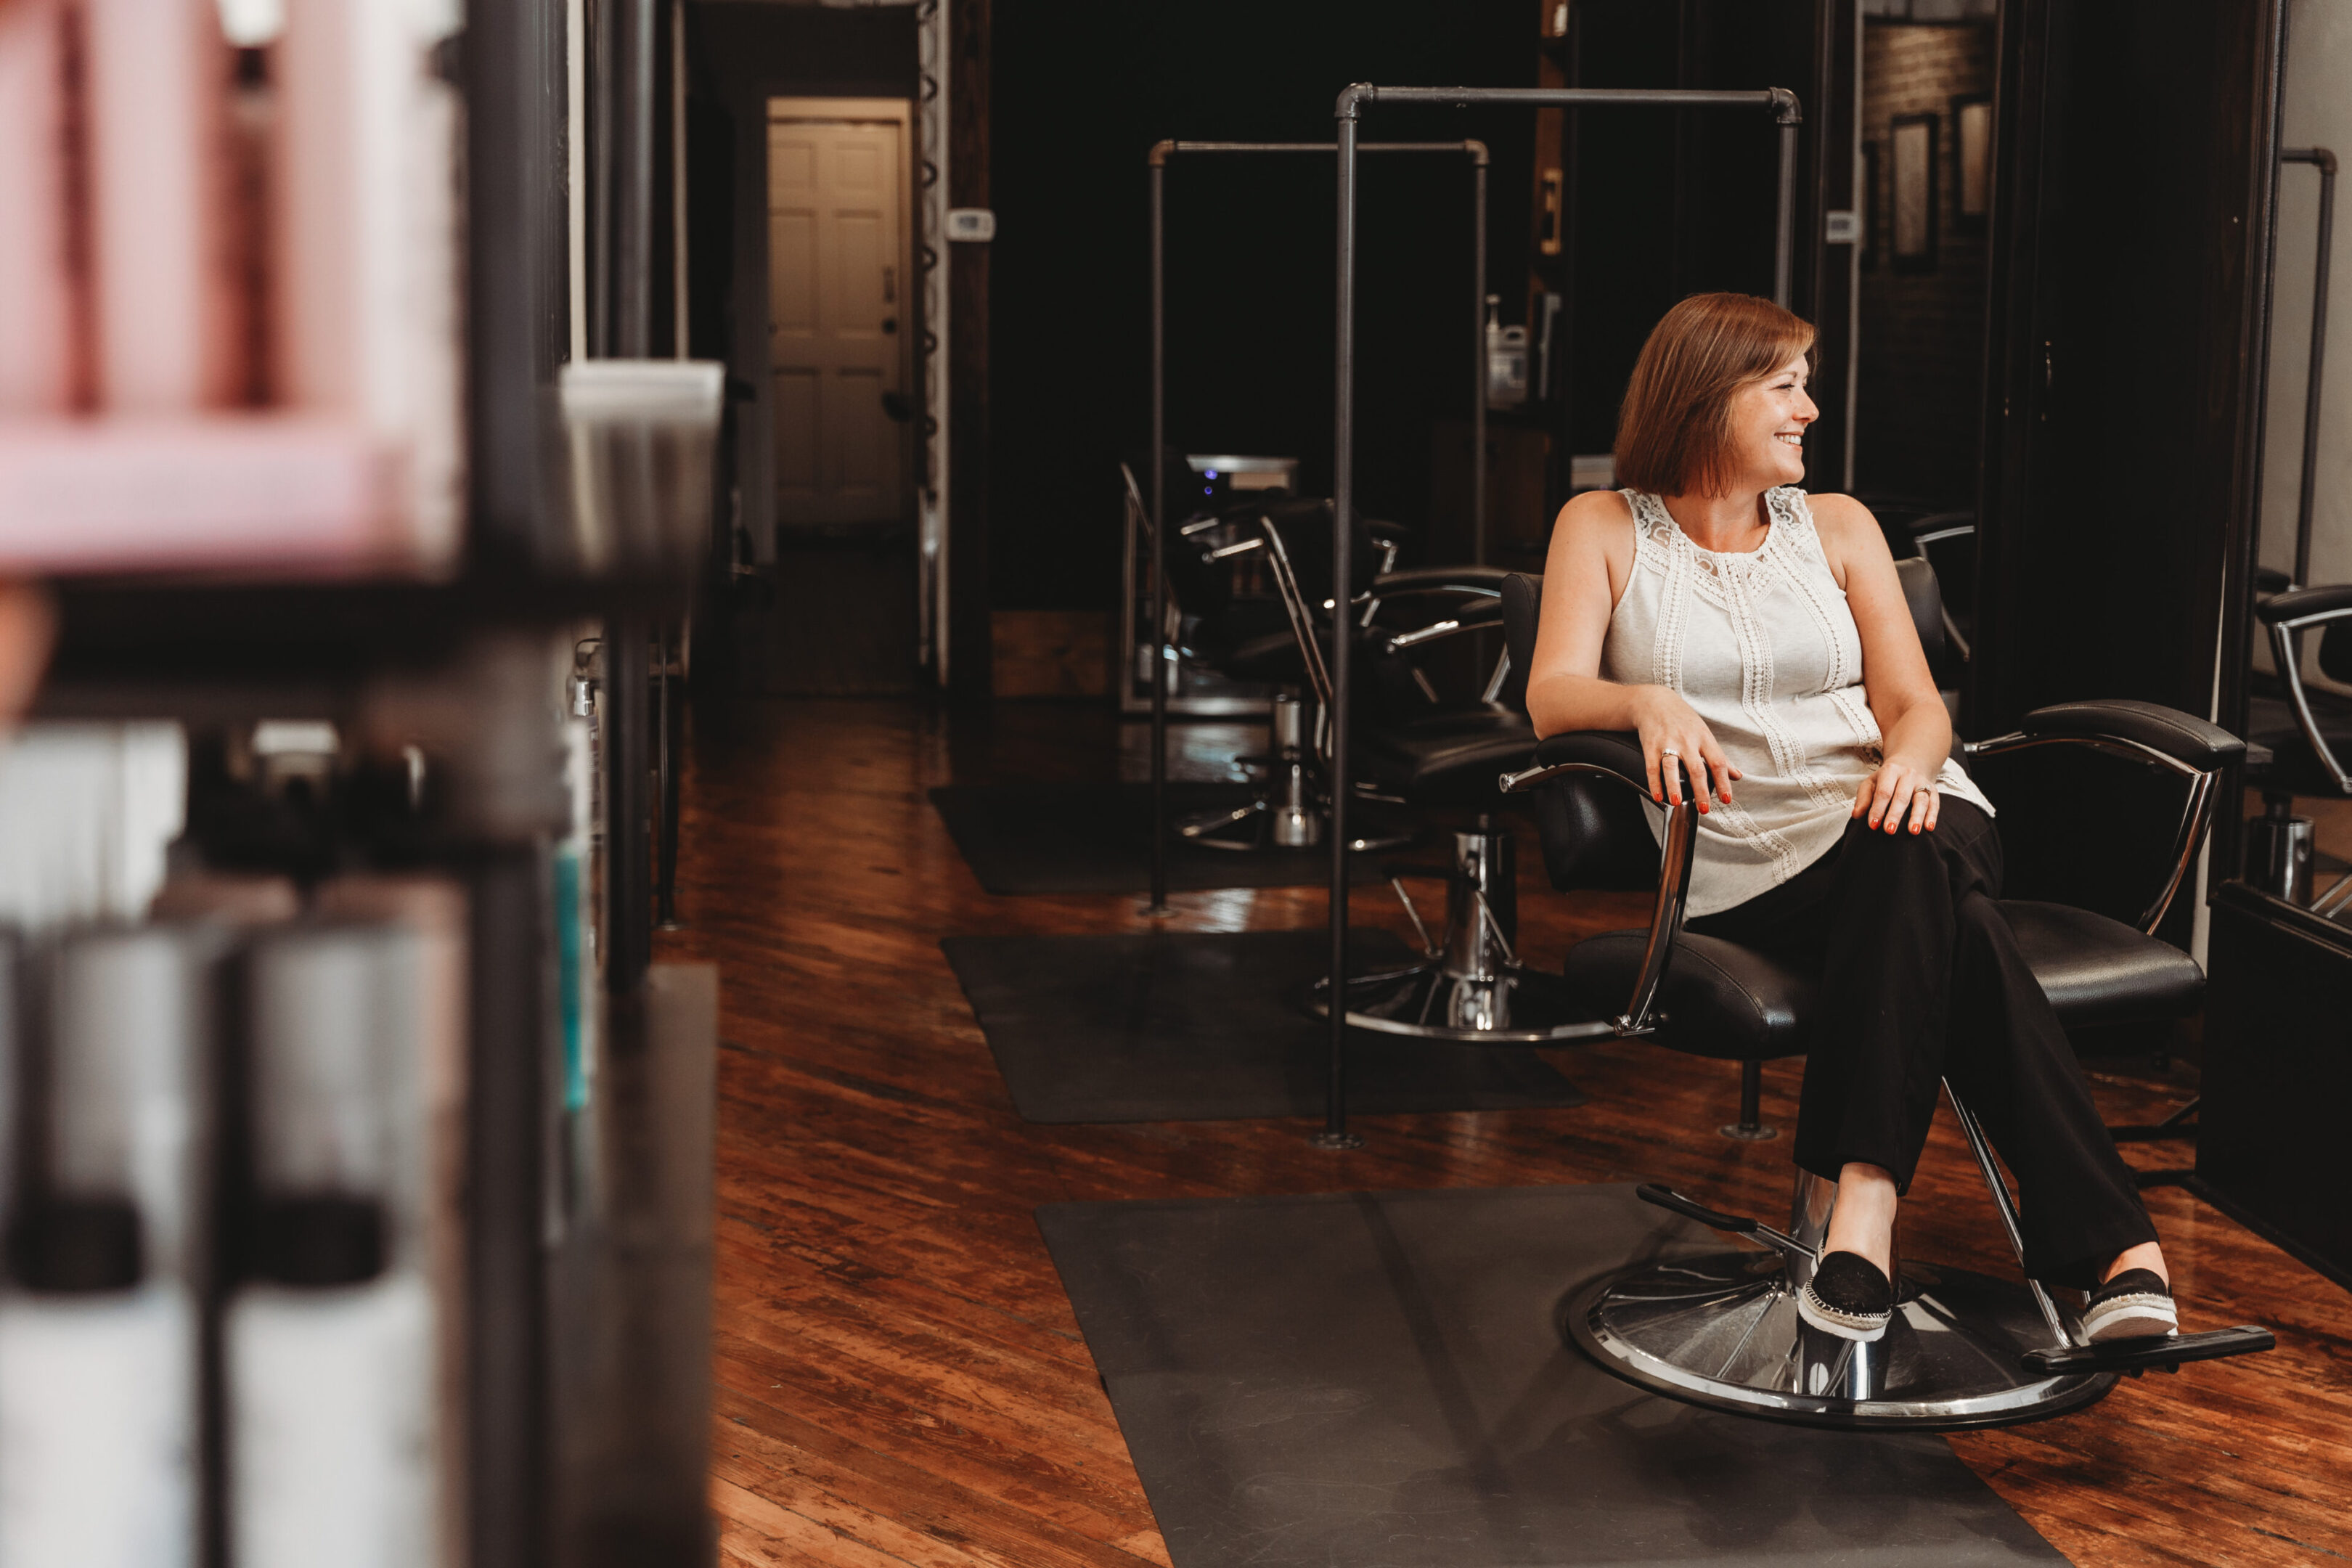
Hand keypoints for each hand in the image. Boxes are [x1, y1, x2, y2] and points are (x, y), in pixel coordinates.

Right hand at [1629, 686, 1739, 810]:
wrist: (1654, 701)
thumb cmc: (1682, 720)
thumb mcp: (1704, 734)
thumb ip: (1719, 757)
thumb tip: (1737, 775)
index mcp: (1704, 738)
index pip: (1718, 762)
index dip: (1723, 782)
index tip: (1726, 799)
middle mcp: (1687, 740)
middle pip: (1696, 768)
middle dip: (1700, 790)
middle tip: (1704, 808)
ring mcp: (1667, 742)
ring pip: (1671, 767)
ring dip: (1674, 786)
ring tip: (1677, 802)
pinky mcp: (1650, 745)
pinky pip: (1652, 766)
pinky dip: (1654, 782)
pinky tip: (1658, 795)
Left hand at [1852, 755, 1939, 833]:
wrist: (1910, 763)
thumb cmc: (1886, 778)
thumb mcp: (1871, 783)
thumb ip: (1863, 798)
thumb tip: (1856, 814)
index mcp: (1890, 771)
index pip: (1883, 791)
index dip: (1878, 808)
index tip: (1873, 825)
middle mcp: (1908, 775)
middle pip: (1902, 796)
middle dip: (1895, 814)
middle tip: (1889, 830)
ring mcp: (1922, 782)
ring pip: (1921, 800)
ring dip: (1917, 816)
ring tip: (1913, 831)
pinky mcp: (1933, 790)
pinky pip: (1935, 803)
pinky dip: (1932, 816)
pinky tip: (1929, 827)